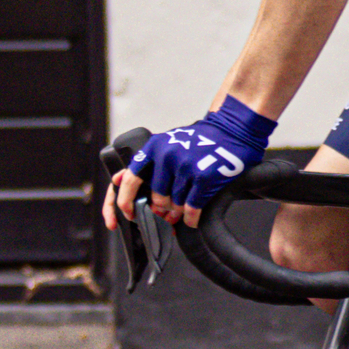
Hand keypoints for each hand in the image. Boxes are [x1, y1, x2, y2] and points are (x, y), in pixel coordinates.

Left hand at [107, 96, 276, 230]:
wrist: (231, 130)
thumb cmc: (199, 141)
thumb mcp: (166, 144)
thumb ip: (144, 163)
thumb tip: (117, 179)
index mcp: (154, 148)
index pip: (130, 179)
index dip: (125, 201)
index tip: (128, 214)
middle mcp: (167, 156)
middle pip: (157, 199)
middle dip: (164, 208)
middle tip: (171, 209)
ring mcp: (186, 166)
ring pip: (175, 205)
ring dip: (180, 212)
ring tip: (187, 205)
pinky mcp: (204, 177)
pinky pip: (192, 209)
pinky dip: (192, 218)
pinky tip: (193, 218)